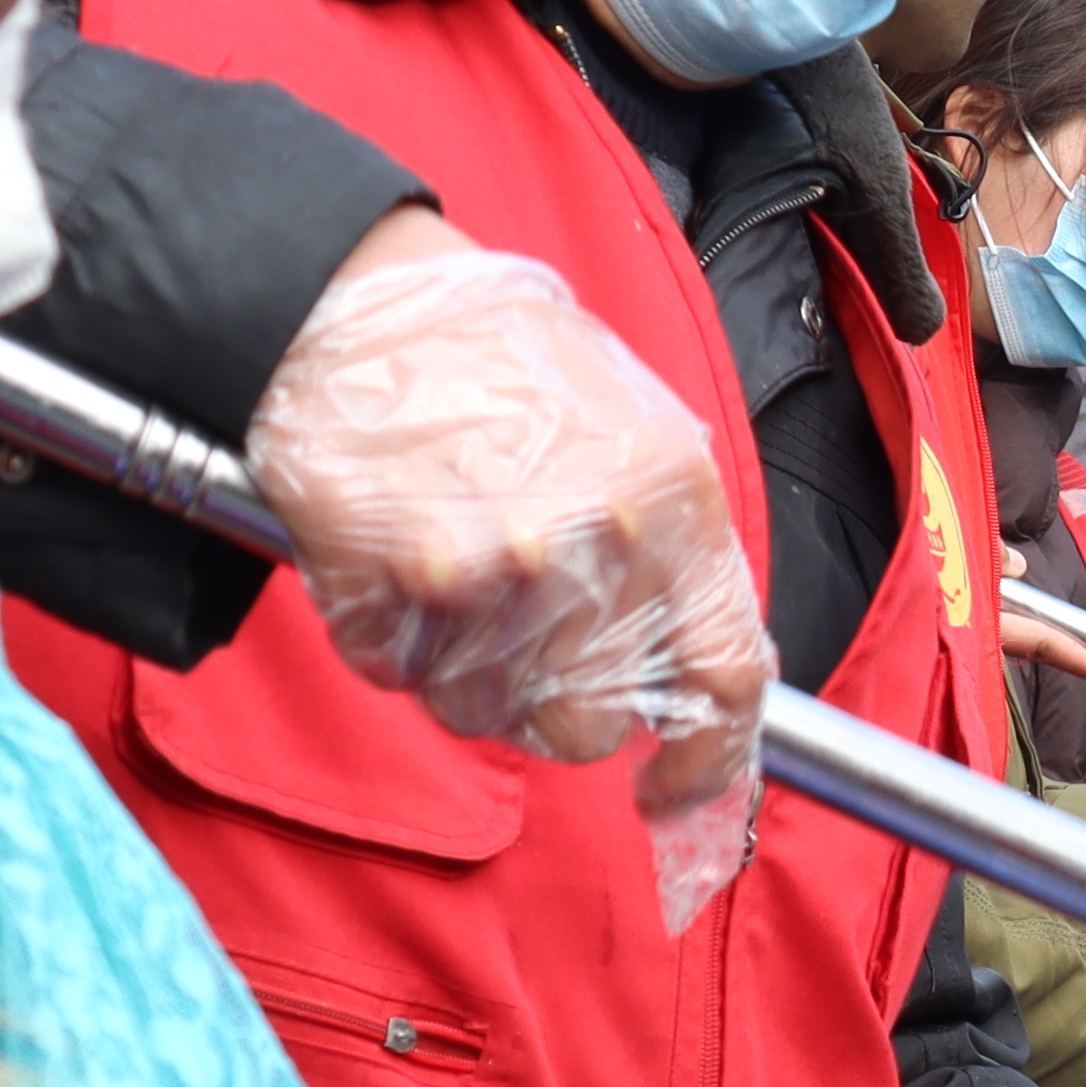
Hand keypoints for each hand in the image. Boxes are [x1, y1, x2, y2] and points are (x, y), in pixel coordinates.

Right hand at [246, 221, 767, 812]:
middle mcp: (585, 543)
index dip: (708, 762)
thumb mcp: (636, 431)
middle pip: (588, 723)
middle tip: (521, 632)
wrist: (358, 296)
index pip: (727, 676)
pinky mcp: (380, 584)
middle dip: (556, 702)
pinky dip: (391, 638)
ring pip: (484, 712)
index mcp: (671, 499)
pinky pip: (396, 673)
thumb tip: (713, 671)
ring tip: (450, 571)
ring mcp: (479, 569)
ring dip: (466, 671)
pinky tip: (392, 558)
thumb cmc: (503, 359)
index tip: (674, 790)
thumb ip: (678, 551)